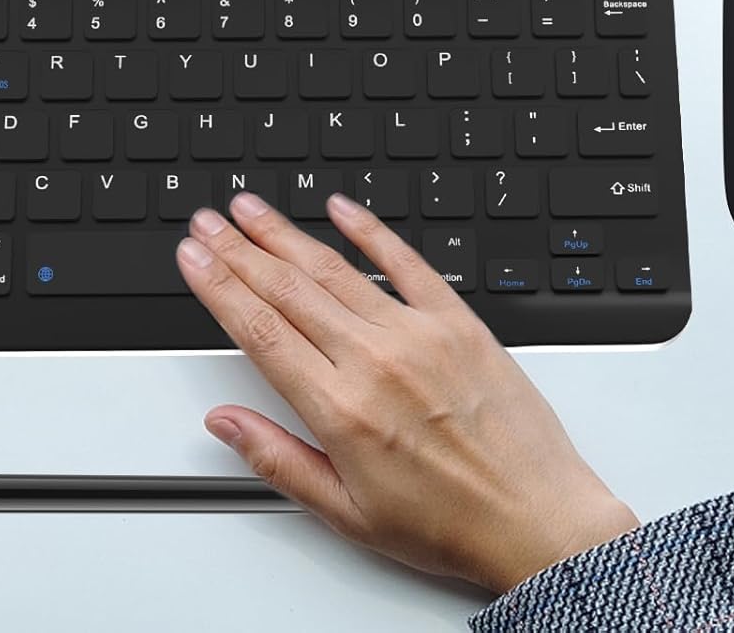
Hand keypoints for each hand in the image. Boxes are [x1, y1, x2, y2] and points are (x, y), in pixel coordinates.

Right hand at [177, 192, 637, 593]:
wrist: (540, 521)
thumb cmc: (450, 524)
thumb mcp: (347, 512)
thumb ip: (277, 459)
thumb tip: (224, 421)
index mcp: (341, 411)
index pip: (260, 331)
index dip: (218, 287)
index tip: (192, 258)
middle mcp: (375, 362)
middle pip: (287, 289)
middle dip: (238, 250)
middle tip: (207, 222)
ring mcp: (418, 334)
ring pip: (334, 269)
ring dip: (284, 234)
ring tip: (250, 209)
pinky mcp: (458, 321)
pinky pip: (406, 262)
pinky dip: (370, 230)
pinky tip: (341, 209)